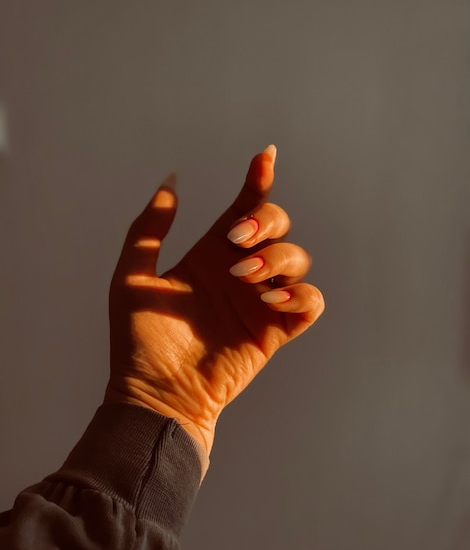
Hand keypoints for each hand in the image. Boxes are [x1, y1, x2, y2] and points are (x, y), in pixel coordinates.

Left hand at [104, 146, 324, 454]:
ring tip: (246, 277)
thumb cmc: (139, 340)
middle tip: (237, 243)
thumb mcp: (133, 277)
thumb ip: (150, 229)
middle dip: (267, 222)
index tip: (265, 157)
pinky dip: (301, 293)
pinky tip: (272, 297)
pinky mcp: (275, 330)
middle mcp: (240, 273)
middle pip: (278, 226)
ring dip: (278, 258)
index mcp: (210, 256)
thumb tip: (171, 181)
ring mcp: (260, 301)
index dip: (258, 180)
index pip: (244, 208)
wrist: (157, 392)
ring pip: (297, 259)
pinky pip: (310, 302)